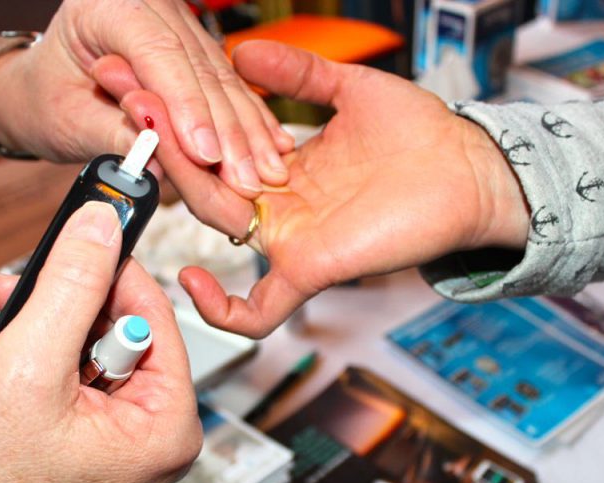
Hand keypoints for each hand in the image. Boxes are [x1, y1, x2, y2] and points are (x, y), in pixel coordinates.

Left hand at [0, 0, 293, 194]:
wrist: (38, 86)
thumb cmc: (43, 95)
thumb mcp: (66, 119)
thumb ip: (114, 135)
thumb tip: (161, 165)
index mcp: (109, 3)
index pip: (158, 55)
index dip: (188, 109)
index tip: (206, 154)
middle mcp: (150, 5)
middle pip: (200, 70)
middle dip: (228, 132)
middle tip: (248, 179)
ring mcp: (177, 23)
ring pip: (222, 80)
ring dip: (248, 133)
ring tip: (267, 173)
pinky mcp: (194, 49)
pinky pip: (227, 85)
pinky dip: (250, 121)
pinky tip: (274, 146)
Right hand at [0, 202, 201, 482]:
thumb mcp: (30, 366)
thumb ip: (69, 287)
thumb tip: (100, 225)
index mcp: (169, 425)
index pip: (155, 316)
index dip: (112, 272)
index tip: (85, 229)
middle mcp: (159, 434)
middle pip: (126, 329)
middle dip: (69, 304)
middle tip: (22, 287)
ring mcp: (128, 440)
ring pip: (96, 348)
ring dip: (50, 326)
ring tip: (6, 321)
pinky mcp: (98, 441)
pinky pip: (81, 376)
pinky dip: (45, 357)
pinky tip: (11, 353)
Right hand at [166, 42, 530, 337]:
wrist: (471, 169)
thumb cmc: (423, 135)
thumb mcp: (350, 89)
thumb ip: (298, 74)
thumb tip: (244, 51)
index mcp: (284, 166)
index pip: (216, 148)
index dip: (180, 118)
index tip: (147, 84)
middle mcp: (281, 205)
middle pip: (204, 182)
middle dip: (163, 141)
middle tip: (132, 100)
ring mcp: (292, 239)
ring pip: (217, 226)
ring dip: (180, 186)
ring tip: (152, 137)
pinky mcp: (311, 268)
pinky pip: (258, 310)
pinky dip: (222, 308)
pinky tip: (192, 279)